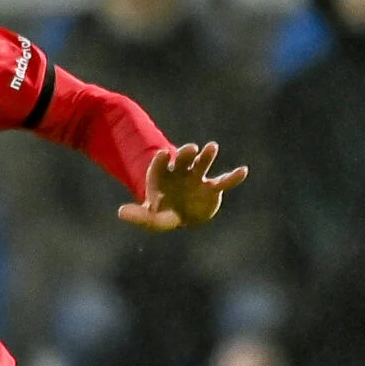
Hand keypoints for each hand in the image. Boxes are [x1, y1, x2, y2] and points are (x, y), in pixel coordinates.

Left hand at [119, 142, 248, 232]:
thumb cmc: (164, 213)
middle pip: (182, 160)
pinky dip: (232, 177)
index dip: (162, 160)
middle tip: (190, 148)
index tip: (165, 153)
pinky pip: (223, 181)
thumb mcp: (151, 218)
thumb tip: (121, 212)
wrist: (183, 216)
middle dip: (186, 153)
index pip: (160, 166)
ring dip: (206, 156)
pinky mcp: (211, 188)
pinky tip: (243, 171)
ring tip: (211, 147)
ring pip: (202, 163)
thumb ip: (139, 216)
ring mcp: (197, 178)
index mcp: (162, 177)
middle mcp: (180, 173)